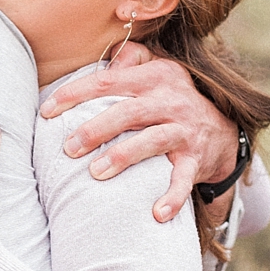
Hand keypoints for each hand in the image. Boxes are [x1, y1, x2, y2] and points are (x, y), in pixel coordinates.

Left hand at [38, 54, 238, 222]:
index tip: (46, 111)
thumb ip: (131, 57)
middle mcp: (170, 102)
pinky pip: (183, 179)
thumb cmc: (171, 99)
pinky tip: (156, 213)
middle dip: (96, 129)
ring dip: (123, 157)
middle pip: (128, 112)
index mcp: (154, 78)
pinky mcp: (195, 159)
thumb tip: (107, 57)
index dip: (75, 94)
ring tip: (96, 173)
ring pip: (152, 141)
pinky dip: (172, 197)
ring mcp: (183, 131)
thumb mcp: (157, 70)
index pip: (108, 81)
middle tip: (68, 148)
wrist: (222, 130)